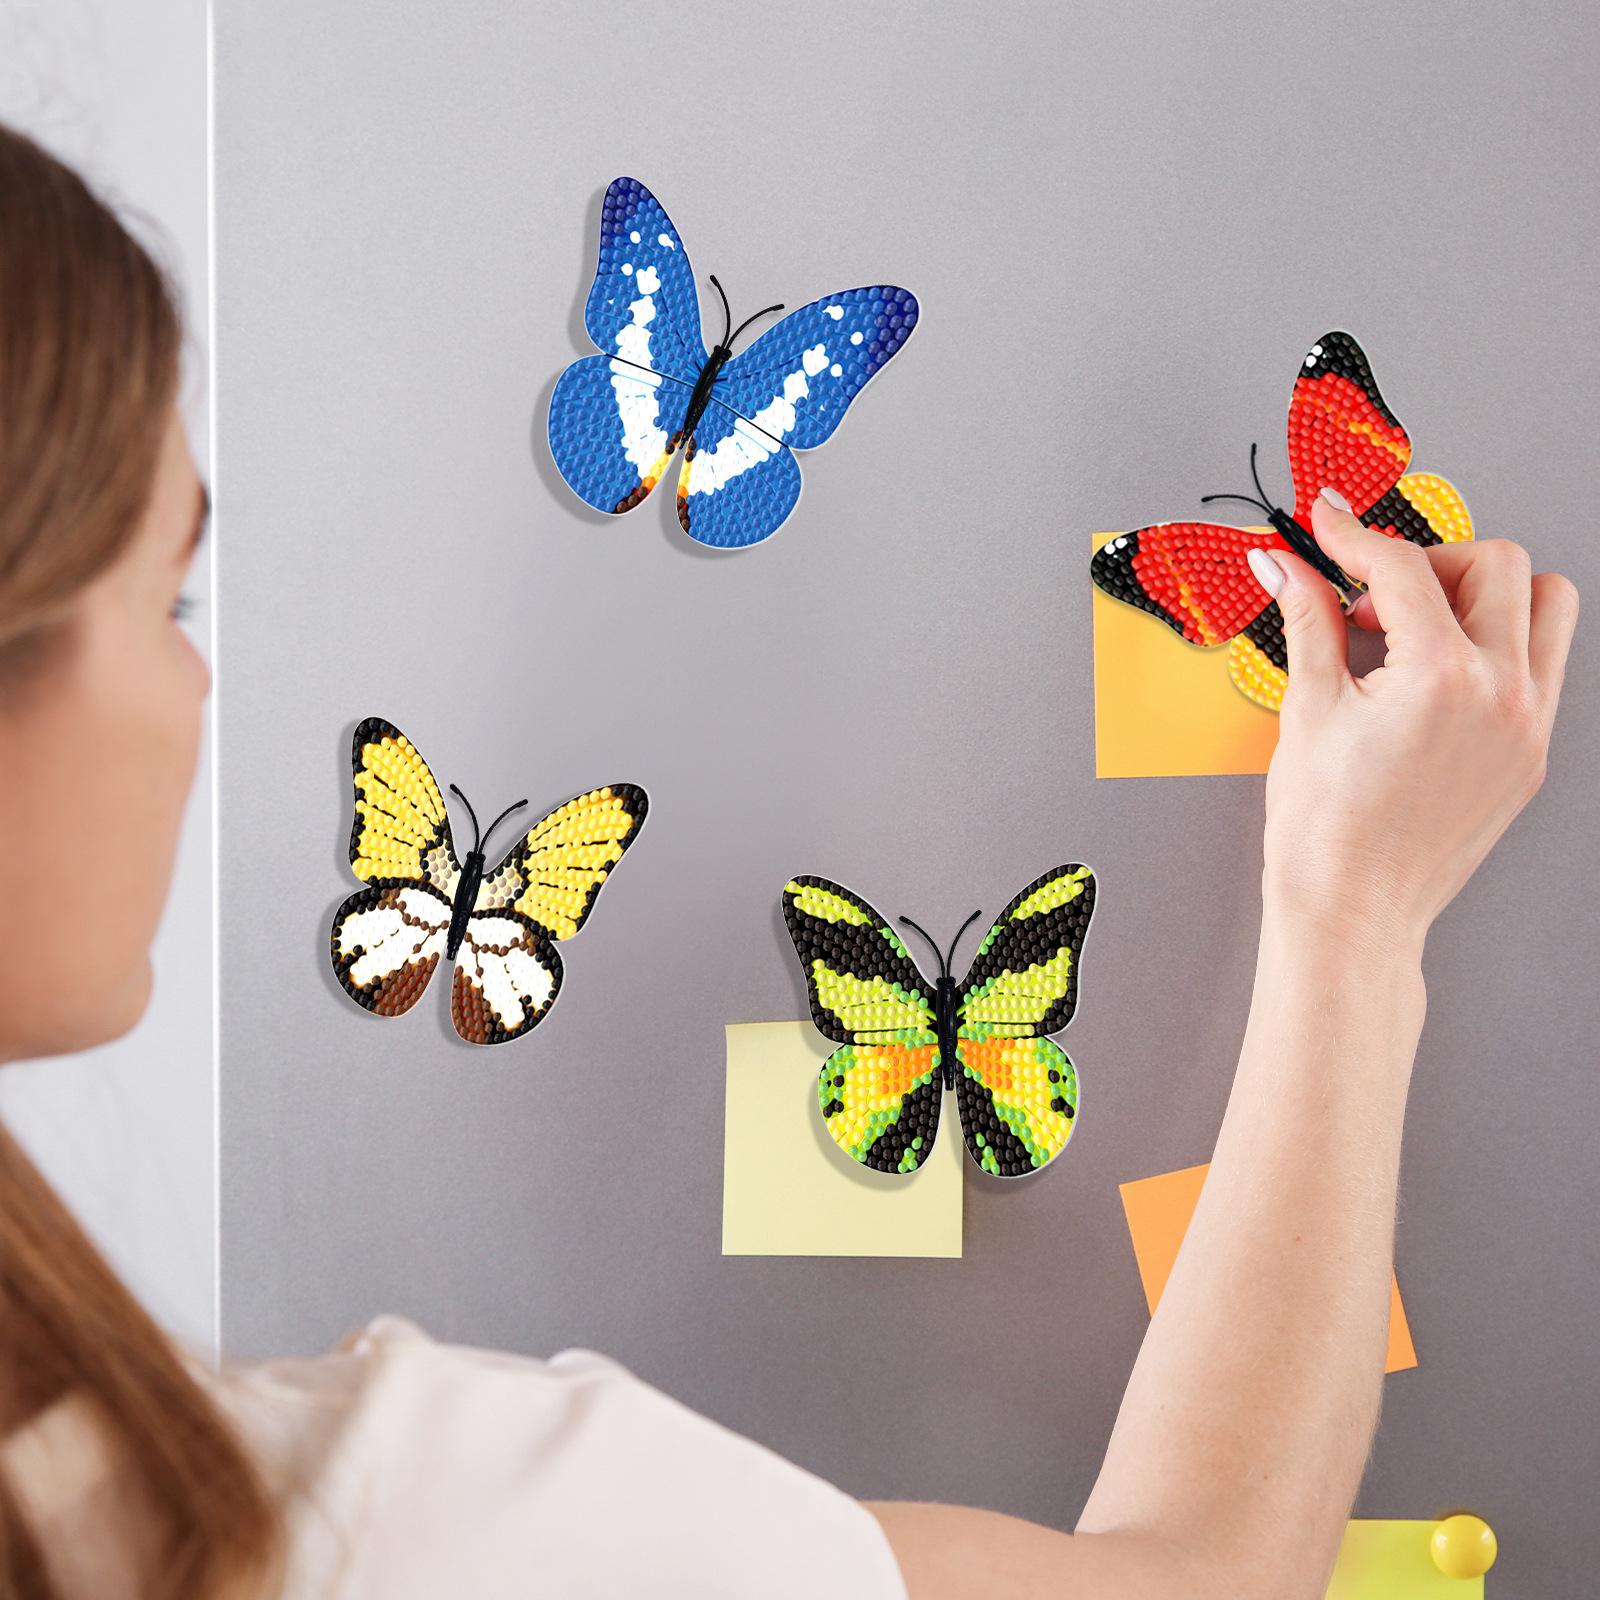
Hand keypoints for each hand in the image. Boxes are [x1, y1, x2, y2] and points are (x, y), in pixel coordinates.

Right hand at [1246, 493, 1577, 952]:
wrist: (1352, 910)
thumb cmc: (1325, 831)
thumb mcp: (1307, 708)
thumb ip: (1306, 620)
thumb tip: (1285, 565)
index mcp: (1440, 676)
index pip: (1402, 566)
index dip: (1352, 534)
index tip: (1325, 523)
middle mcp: (1502, 694)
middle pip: (1493, 564)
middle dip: (1425, 560)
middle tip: (1367, 593)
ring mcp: (1528, 725)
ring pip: (1544, 605)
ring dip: (1484, 592)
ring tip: (1419, 623)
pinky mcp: (1532, 753)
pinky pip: (1540, 666)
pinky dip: (1495, 646)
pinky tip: (1434, 672)